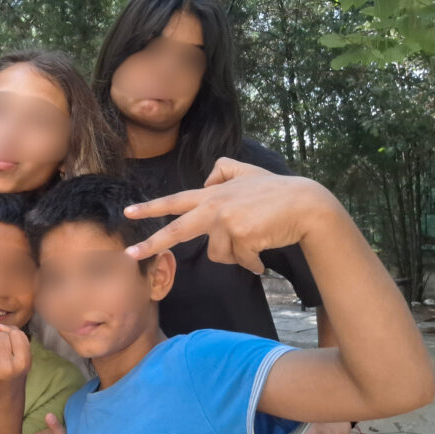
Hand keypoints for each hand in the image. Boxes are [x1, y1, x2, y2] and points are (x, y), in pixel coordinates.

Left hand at [0, 304, 30, 406]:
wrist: (5, 399)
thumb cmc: (13, 372)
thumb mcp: (22, 358)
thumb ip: (15, 337)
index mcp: (24, 362)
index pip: (17, 334)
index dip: (11, 331)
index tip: (7, 335)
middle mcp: (10, 366)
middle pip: (2, 336)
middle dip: (0, 337)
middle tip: (1, 352)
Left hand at [124, 157, 337, 273]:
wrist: (306, 204)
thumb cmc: (277, 192)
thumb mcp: (247, 172)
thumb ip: (222, 172)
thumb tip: (205, 181)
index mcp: (212, 195)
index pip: (175, 201)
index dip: (151, 208)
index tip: (128, 213)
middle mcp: (214, 207)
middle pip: (177, 230)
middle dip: (152, 243)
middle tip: (129, 254)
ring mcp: (227, 221)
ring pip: (219, 254)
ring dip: (237, 254)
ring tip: (256, 240)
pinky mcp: (242, 235)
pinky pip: (241, 261)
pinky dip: (253, 261)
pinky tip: (265, 249)